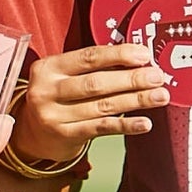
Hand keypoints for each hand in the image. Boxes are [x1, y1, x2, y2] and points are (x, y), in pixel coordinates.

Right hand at [14, 43, 169, 162]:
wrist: (32, 133)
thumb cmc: (57, 97)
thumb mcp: (64, 76)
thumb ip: (92, 68)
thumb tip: (137, 60)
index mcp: (48, 67)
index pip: (88, 57)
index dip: (118, 55)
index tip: (144, 55)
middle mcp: (47, 90)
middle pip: (96, 83)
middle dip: (131, 79)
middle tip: (157, 76)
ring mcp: (54, 115)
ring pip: (102, 106)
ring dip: (135, 100)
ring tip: (159, 96)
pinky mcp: (64, 136)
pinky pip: (101, 128)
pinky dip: (125, 124)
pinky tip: (144, 122)